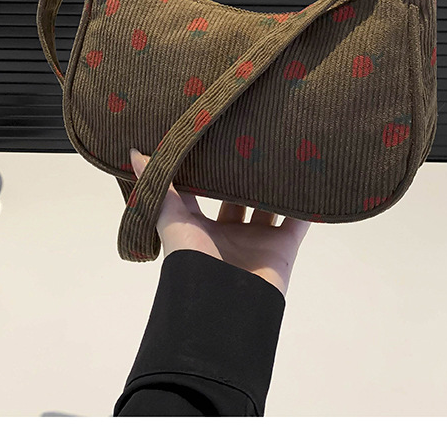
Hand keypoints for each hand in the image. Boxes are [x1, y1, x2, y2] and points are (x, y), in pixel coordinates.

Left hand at [130, 148, 310, 296]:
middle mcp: (230, 233)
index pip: (204, 191)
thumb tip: (133, 154)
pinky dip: (307, 205)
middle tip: (252, 138)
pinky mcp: (283, 248)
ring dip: (277, 185)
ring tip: (284, 151)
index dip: (206, 169)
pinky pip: (299, 222)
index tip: (213, 139)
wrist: (223, 307)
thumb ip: (158, 187)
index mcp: (201, 227)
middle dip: (245, 173)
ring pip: (271, 205)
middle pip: (240, 196)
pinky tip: (313, 180)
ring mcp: (258, 240)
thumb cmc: (191, 264)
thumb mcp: (172, 219)